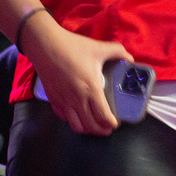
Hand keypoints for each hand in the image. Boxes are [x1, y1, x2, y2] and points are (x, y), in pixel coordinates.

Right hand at [24, 15, 130, 135]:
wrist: (45, 45)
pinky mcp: (53, 99)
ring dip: (87, 129)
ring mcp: (64, 101)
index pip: (103, 116)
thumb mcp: (98, 47)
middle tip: (108, 127)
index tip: (116, 123)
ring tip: (93, 125)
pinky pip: (63, 117)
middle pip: (91, 126)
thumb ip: (117, 52)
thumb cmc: (72, 46)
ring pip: (76, 126)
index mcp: (91, 88)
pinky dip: (72, 120)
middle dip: (102, 130)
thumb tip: (130, 58)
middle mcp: (77, 99)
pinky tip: (77, 115)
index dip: (111, 123)